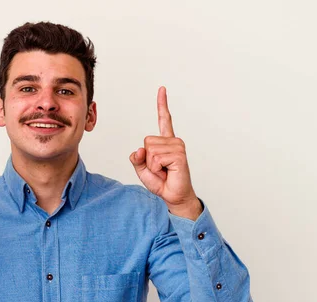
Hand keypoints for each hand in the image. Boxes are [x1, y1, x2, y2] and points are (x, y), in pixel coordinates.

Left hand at [129, 87, 201, 218]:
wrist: (174, 196)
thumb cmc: (162, 182)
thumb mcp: (143, 170)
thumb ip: (137, 159)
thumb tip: (139, 150)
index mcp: (165, 142)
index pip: (164, 119)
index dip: (162, 104)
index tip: (162, 89)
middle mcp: (173, 141)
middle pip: (146, 141)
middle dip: (147, 159)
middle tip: (160, 168)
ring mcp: (178, 146)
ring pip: (150, 150)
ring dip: (153, 165)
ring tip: (164, 170)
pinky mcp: (179, 154)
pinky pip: (156, 158)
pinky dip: (157, 168)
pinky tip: (168, 171)